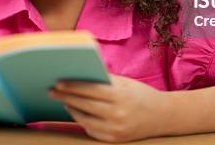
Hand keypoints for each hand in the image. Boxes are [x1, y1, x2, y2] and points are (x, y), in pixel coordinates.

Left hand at [49, 74, 167, 141]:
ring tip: (64, 101)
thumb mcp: (124, 83)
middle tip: (52, 91)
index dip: (72, 86)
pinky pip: (91, 130)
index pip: (90, 89)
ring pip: (84, 119)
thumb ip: (103, 80)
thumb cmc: (139, 94)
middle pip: (84, 104)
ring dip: (71, 109)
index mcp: (120, 95)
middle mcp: (117, 113)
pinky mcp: (114, 139)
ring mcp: (115, 128)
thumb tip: (77, 76)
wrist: (162, 116)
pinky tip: (77, 112)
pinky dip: (82, 120)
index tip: (58, 83)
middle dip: (66, 97)